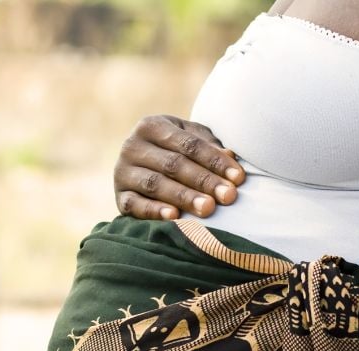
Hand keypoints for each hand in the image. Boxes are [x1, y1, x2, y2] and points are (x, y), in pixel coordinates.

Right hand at [114, 115, 244, 219]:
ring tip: (208, 208)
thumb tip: (231, 156)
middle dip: (204, 181)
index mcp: (152, 125)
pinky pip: (134, 204)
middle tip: (228, 196)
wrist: (142, 168)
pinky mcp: (119, 196)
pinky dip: (154, 211)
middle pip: (174, 164)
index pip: (189, 144)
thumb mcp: (191, 141)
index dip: (215, 161)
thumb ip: (210, 147)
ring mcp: (122, 172)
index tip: (239, 178)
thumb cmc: (176, 152)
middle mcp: (133, 145)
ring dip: (184, 196)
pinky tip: (174, 216)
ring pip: (156, 184)